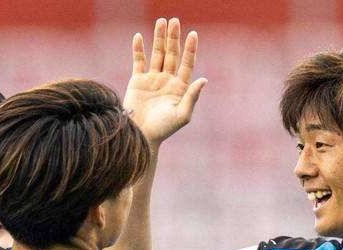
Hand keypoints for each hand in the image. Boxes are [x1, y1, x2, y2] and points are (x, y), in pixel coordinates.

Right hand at [123, 18, 206, 145]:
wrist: (141, 135)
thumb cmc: (164, 129)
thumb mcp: (182, 115)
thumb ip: (192, 96)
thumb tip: (204, 79)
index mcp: (180, 87)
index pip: (187, 63)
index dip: (190, 49)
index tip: (193, 34)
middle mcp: (168, 80)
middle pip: (172, 54)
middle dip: (173, 38)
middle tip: (174, 21)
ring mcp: (153, 79)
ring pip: (157, 54)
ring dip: (159, 38)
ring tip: (161, 21)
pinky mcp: (138, 81)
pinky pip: (139, 61)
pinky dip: (138, 49)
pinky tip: (139, 36)